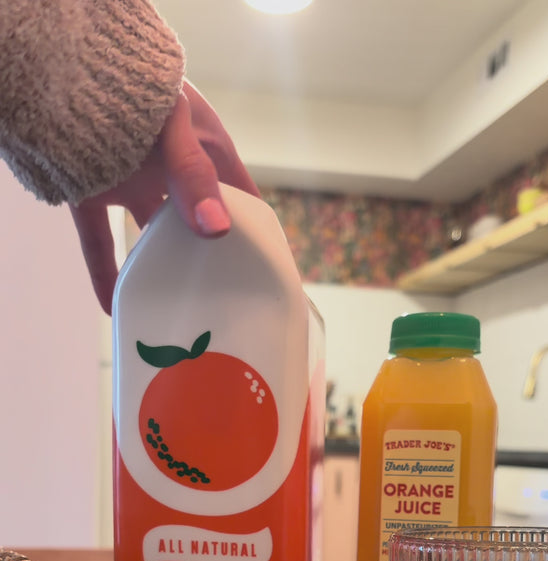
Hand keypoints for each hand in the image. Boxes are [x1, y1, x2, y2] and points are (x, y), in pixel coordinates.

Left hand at [69, 81, 259, 314]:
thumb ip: (194, 175)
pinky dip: (104, 273)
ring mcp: (132, 183)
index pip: (243, 202)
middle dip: (209, 261)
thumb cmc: (141, 82)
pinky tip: (113, 304)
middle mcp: (172, 174)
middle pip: (198, 227)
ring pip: (149, 237)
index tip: (269, 274)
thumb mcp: (178, 124)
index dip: (258, 236)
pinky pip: (99, 241)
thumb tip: (216, 231)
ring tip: (172, 309)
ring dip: (158, 269)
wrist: (74, 60)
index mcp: (208, 154)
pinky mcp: (92, 190)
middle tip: (222, 302)